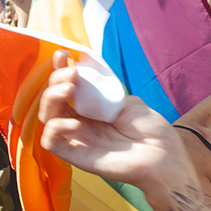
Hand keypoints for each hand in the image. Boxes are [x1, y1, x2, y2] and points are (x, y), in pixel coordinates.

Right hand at [39, 50, 193, 190]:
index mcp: (92, 108)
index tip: (63, 55)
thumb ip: (104, 90)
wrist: (163, 155)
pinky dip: (55, 128)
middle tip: (72, 74)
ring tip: (69, 89)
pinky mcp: (76, 155)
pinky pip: (50, 142)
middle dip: (56, 79)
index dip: (59, 69)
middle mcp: (81, 122)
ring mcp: (78, 138)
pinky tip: (75, 123)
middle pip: (52, 100)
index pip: (66, 87)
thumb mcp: (128, 102)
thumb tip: (85, 77)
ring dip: (51, 98)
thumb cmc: (151, 131)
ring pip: (47, 117)